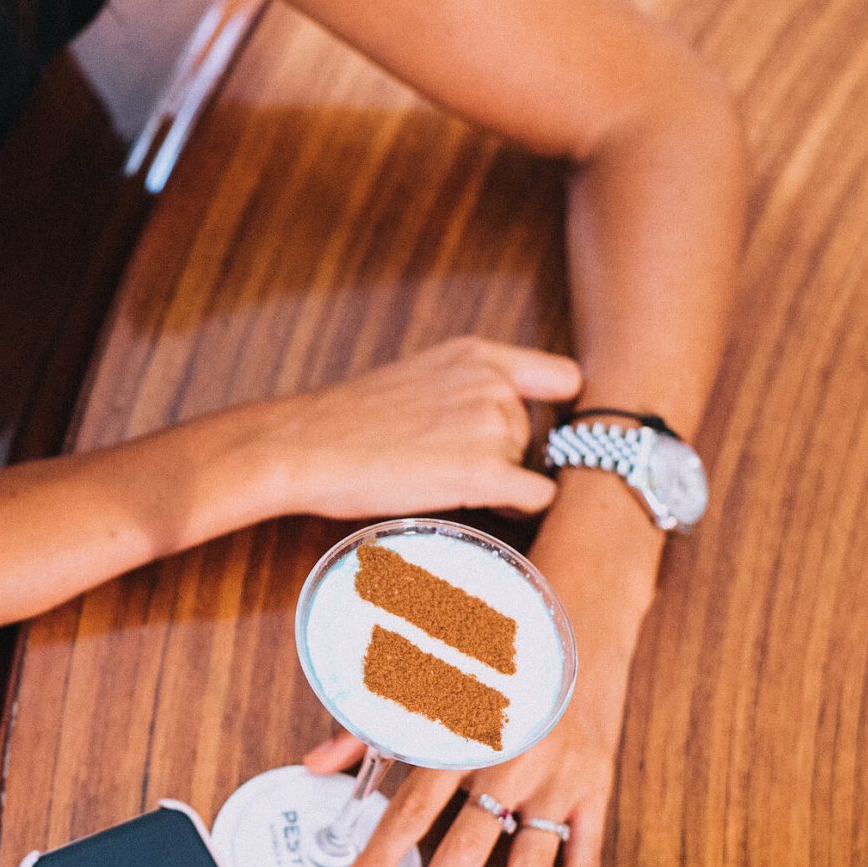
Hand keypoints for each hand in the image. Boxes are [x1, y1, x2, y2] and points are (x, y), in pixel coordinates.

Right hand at [245, 336, 580, 519]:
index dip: (556, 413)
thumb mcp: (419, 380)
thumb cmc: (347, 423)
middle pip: (536, 435)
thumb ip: (467, 390)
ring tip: (446, 485)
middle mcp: (493, 383)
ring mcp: (492, 426)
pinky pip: (538, 499)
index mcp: (478, 354)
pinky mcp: (484, 472)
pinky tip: (490, 511)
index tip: (540, 434)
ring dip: (503, 484)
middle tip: (455, 470)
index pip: (563, 378)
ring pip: (531, 468)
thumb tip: (499, 428)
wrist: (304, 446)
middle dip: (509, 457)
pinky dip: (522, 511)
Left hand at [303, 548, 638, 866]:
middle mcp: (512, 756)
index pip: (410, 810)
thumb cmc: (496, 641)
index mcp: (463, 727)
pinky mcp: (598, 784)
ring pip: (527, 864)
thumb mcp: (430, 672)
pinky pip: (585, 854)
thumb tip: (317, 767)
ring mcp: (560, 775)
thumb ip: (371, 725)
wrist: (583, 605)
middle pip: (463, 849)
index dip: (377, 861)